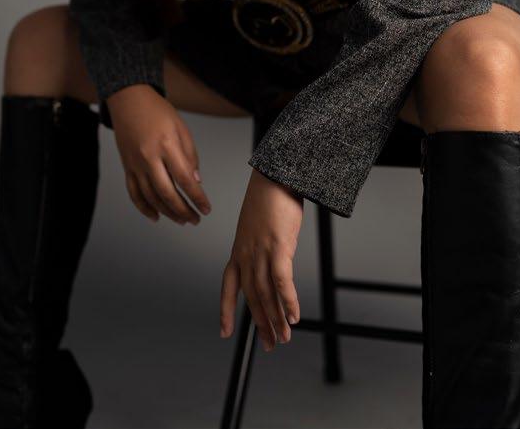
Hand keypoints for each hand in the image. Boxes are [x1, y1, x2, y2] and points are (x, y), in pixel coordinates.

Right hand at [106, 85, 211, 225]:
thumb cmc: (158, 111)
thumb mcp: (181, 128)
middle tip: (195, 219)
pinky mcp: (126, 167)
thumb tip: (196, 182)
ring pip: (150, 197)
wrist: (129, 100)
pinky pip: (134, 193)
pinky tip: (156, 216)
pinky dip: (144, 208)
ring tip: (181, 220)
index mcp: (166, 145)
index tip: (206, 208)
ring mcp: (135, 164)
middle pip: (167, 193)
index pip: (184, 179)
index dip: (197, 197)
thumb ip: (189, 156)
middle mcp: (148, 157)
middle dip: (183, 210)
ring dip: (167, 212)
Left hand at [219, 168, 302, 351]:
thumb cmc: (269, 198)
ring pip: (266, 294)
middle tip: (269, 344)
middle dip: (260, 323)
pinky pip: (282, 282)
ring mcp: (261, 252)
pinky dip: (288, 301)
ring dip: (276, 319)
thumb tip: (271, 259)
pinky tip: (294, 316)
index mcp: (238, 249)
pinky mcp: (279, 247)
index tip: (225, 332)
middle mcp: (246, 254)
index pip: (228, 286)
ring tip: (284, 337)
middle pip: (252, 297)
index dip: (226, 310)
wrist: (274, 176)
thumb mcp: (257, 226)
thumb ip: (259, 245)